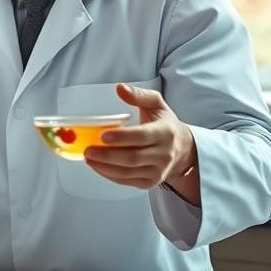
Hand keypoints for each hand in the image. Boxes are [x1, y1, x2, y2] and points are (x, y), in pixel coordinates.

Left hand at [83, 83, 197, 192]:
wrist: (182, 148)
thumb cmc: (165, 123)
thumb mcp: (156, 103)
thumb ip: (138, 95)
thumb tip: (120, 88)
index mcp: (166, 132)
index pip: (143, 136)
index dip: (122, 137)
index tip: (103, 136)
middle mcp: (164, 154)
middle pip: (133, 158)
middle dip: (108, 155)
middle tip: (89, 150)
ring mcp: (158, 171)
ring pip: (128, 172)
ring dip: (105, 167)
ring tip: (89, 158)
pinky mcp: (150, 182)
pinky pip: (127, 181)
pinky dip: (110, 175)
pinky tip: (98, 166)